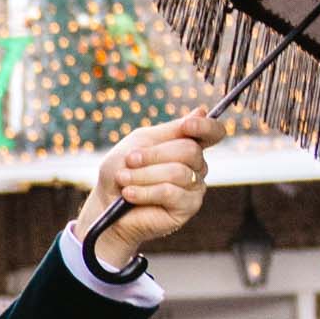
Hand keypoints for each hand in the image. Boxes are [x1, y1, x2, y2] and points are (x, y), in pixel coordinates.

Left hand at [79, 112, 223, 265]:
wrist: (106, 204)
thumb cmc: (121, 170)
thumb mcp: (140, 142)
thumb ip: (169, 130)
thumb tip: (201, 111)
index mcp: (186, 145)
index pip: (213, 133)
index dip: (206, 127)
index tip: (187, 125)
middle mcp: (196, 166)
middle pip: (189, 150)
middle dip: (153, 155)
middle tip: (129, 161)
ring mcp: (195, 187)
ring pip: (178, 172)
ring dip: (143, 175)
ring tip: (123, 180)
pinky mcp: (187, 207)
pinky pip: (171, 193)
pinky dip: (145, 192)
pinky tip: (129, 194)